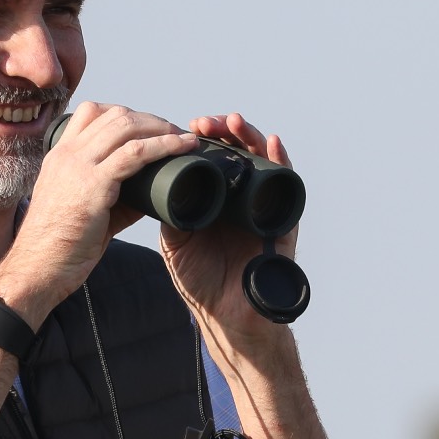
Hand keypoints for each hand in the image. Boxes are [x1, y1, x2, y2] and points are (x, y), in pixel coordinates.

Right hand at [0, 101, 196, 321]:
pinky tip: (182, 148)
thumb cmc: (60, 247)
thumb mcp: (84, 210)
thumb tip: (150, 193)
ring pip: (126, 126)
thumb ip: (114, 197)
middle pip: (115, 114)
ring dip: (161, 128)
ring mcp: (78, 166)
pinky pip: (135, 153)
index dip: (126, 114)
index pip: (92, 112)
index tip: (149, 129)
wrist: (37, 269)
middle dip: (151, 120)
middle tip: (175, 134)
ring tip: (184, 139)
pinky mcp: (93, 184)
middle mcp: (67, 153)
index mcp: (60, 155)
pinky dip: (164, 146)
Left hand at [160, 112, 296, 345]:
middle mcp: (240, 197)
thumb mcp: (176, 242)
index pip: (212, 157)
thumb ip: (169, 213)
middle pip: (236, 152)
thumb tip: (152, 181)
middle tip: (204, 122)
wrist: (226, 316)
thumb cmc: (202, 283)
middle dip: (222, 130)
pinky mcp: (282, 220)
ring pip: (260, 161)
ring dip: (250, 137)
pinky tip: (274, 144)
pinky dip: (281, 162)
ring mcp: (262, 206)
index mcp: (215, 199)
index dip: (202, 138)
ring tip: (233, 122)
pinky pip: (286, 186)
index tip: (187, 126)